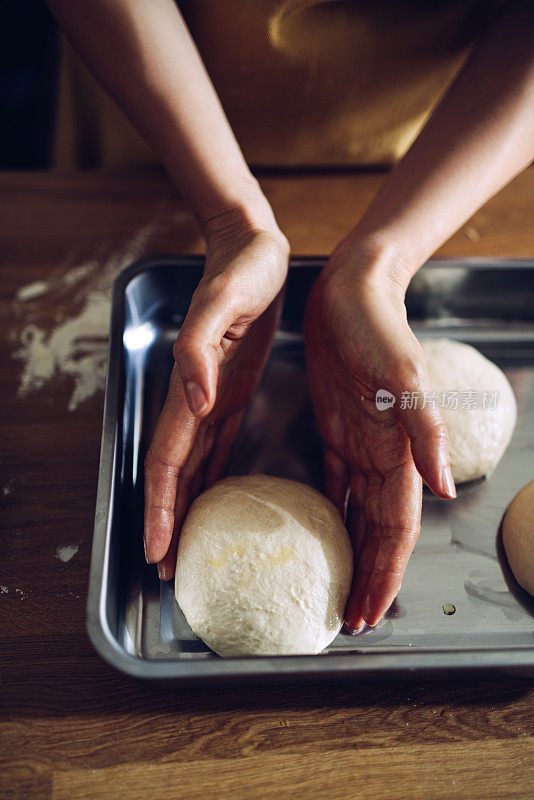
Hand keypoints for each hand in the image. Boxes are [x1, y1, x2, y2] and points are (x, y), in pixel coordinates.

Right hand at [144, 213, 288, 578]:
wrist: (252, 246)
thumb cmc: (241, 270)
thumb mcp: (224, 302)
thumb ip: (200, 350)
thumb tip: (194, 400)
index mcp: (192, 387)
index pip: (167, 461)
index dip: (158, 507)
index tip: (156, 550)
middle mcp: (197, 401)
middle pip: (174, 476)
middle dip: (168, 522)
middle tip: (169, 570)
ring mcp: (213, 399)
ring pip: (193, 468)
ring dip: (187, 509)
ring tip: (188, 547)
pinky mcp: (232, 394)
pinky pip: (218, 449)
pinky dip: (212, 480)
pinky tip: (219, 501)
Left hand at [304, 240, 455, 631]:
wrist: (352, 291)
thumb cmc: (378, 327)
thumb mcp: (404, 375)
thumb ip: (424, 430)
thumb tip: (448, 489)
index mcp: (399, 452)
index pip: (396, 528)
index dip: (385, 572)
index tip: (368, 612)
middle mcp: (381, 457)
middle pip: (377, 532)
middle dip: (368, 577)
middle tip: (348, 619)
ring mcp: (358, 445)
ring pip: (358, 514)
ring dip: (352, 553)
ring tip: (337, 589)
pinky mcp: (335, 430)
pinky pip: (335, 484)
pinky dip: (332, 513)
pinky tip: (320, 533)